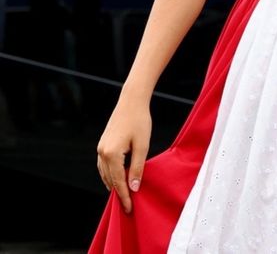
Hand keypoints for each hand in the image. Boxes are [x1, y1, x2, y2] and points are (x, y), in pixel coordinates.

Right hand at [96, 97, 151, 213]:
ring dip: (114, 185)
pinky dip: (110, 175)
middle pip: (110, 180)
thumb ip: (137, 167)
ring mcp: (100, 149)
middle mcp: (102, 153)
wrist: (131, 102)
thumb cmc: (140, 122)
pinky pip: (103, 166)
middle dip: (119, 193)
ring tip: (123, 196)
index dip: (125, 196)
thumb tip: (134, 187)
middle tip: (128, 206)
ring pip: (105, 174)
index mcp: (111, 154)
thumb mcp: (142, 146)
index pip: (118, 182)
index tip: (129, 208)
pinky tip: (117, 179)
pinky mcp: (102, 145)